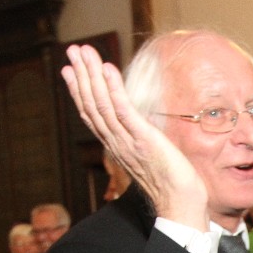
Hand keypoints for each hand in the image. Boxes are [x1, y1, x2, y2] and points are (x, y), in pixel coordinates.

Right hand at [61, 44, 207, 229]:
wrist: (181, 202)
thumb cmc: (172, 180)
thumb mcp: (151, 152)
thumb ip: (140, 136)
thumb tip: (142, 121)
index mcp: (116, 144)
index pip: (91, 114)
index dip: (79, 91)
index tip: (70, 70)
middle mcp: (116, 142)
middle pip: (92, 104)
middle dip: (81, 75)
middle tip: (73, 50)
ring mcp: (127, 141)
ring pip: (102, 103)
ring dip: (92, 75)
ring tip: (84, 52)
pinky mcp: (142, 139)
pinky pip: (123, 110)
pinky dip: (113, 88)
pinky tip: (107, 69)